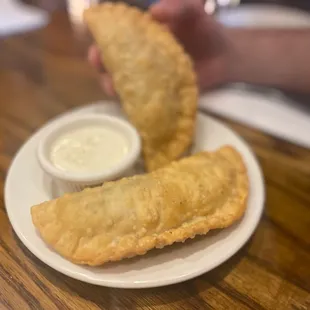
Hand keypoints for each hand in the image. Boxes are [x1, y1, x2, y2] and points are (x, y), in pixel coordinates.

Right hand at [88, 0, 230, 95]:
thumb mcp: (194, 13)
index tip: (96, 41)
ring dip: (112, 85)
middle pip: (112, 61)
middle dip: (101, 64)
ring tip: (113, 88)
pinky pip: (140, 99)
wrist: (224, 58)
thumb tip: (154, 11)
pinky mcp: (158, 94)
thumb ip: (178, 7)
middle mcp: (141, 57)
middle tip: (99, 65)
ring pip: (122, 82)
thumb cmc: (206, 32)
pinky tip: (129, 103)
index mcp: (144, 36)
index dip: (102, 39)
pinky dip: (132, 102)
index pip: (116, 36)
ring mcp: (149, 77)